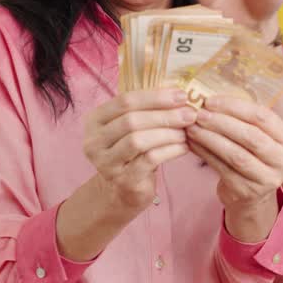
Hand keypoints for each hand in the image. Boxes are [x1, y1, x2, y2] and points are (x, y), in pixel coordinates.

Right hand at [82, 88, 196, 210]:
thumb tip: (180, 94)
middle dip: (165, 115)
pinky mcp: (122, 180)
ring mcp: (105, 163)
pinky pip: (149, 160)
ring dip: (167, 133)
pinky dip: (170, 150)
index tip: (181, 96)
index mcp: (95, 120)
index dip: (155, 97)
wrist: (125, 188)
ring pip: (138, 140)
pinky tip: (183, 147)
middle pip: (131, 120)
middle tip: (190, 114)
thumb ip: (148, 108)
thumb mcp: (134, 126)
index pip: (125, 101)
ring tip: (186, 131)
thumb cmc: (134, 151)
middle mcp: (93, 141)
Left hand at [185, 96, 282, 238]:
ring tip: (192, 127)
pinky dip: (205, 154)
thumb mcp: (259, 136)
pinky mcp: (248, 192)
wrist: (252, 196)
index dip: (236, 106)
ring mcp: (268, 179)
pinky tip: (193, 144)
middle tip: (199, 113)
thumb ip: (245, 118)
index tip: (211, 100)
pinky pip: (223, 169)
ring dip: (211, 138)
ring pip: (236, 154)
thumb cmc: (253, 156)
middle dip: (222, 122)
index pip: (263, 117)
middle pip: (251, 136)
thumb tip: (211, 96)